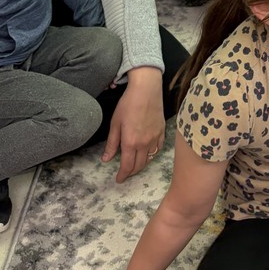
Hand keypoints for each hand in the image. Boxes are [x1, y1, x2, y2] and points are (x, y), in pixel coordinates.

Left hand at [101, 68, 165, 183]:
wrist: (146, 90)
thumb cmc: (128, 104)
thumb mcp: (115, 123)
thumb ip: (112, 143)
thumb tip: (106, 159)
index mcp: (131, 143)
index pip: (127, 166)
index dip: (122, 175)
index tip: (118, 179)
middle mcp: (144, 144)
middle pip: (139, 165)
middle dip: (131, 172)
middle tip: (125, 173)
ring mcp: (155, 138)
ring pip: (149, 159)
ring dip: (142, 165)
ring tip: (135, 164)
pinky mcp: (162, 132)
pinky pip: (158, 149)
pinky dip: (152, 155)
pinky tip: (148, 153)